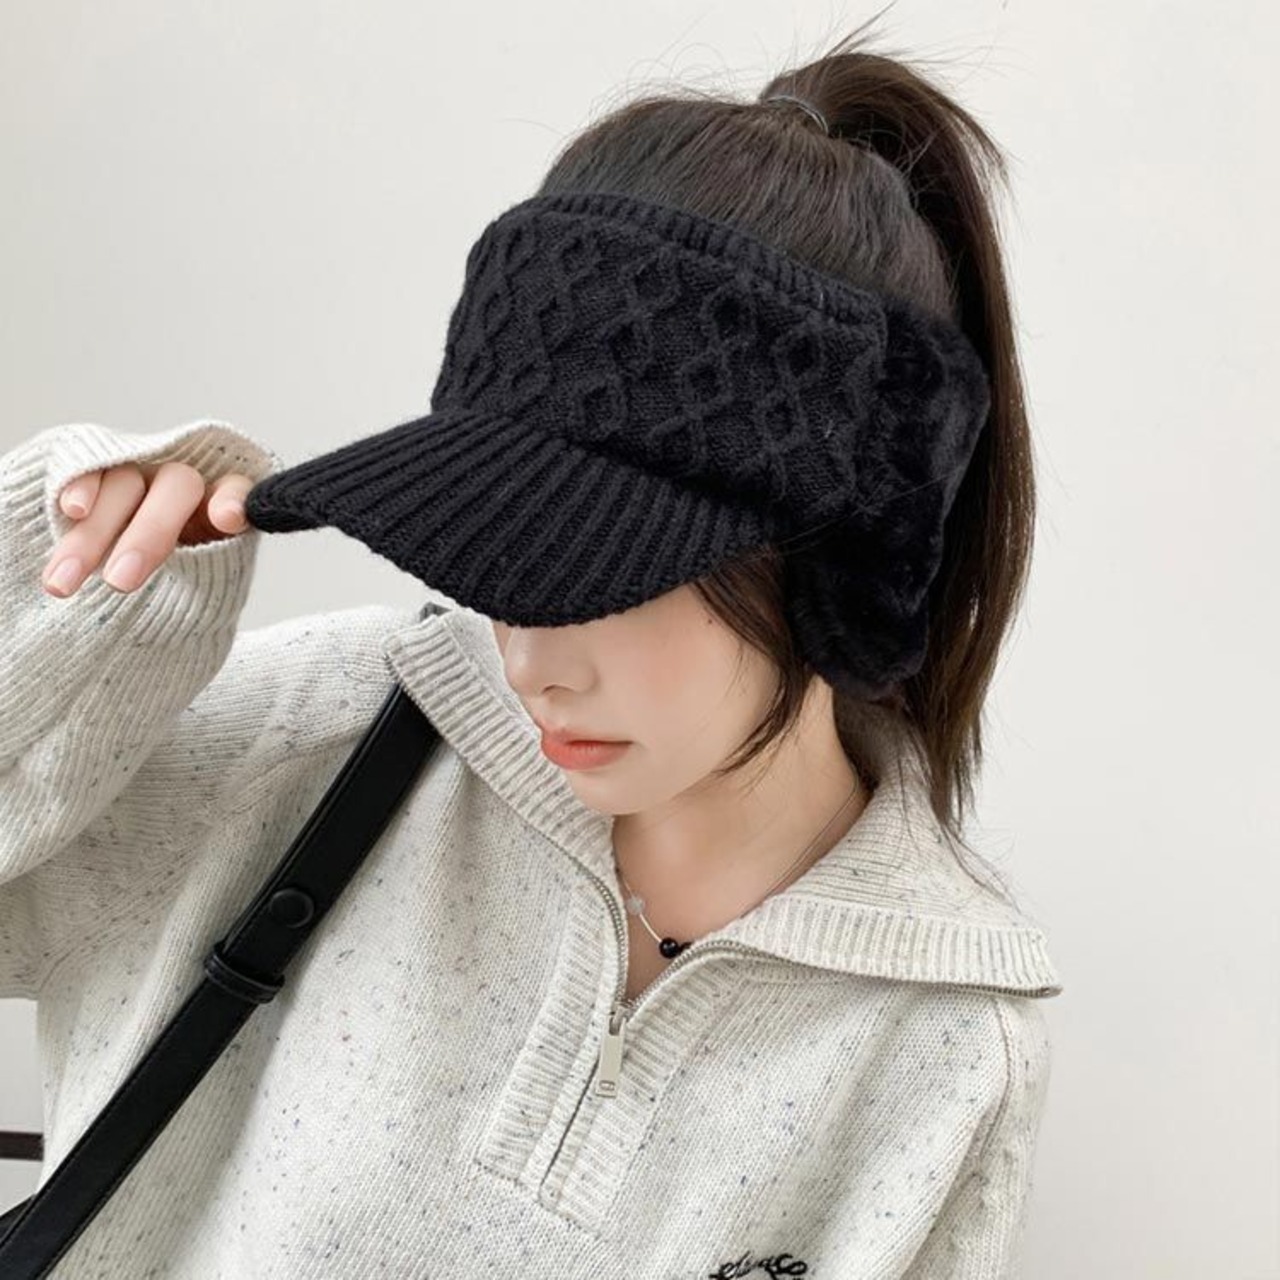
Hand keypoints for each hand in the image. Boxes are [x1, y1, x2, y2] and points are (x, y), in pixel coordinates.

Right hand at [41, 461, 256, 596]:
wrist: (119, 585)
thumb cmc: (171, 589)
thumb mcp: (195, 592)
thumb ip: (210, 583)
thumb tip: (228, 584)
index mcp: (217, 508)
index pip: (235, 491)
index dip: (233, 500)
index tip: (229, 519)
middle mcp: (179, 485)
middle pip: (175, 490)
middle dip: (147, 535)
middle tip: (119, 583)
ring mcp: (136, 475)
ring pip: (122, 486)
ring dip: (93, 535)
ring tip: (63, 585)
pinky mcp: (95, 473)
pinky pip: (88, 472)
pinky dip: (81, 488)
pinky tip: (72, 511)